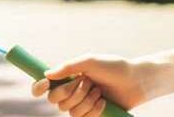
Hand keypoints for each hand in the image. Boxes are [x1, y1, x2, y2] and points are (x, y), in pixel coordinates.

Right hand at [31, 54, 146, 116]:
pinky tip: (103, 101)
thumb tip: (47, 74)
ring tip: (99, 91)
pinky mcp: (91, 115)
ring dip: (85, 100)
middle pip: (55, 100)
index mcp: (69, 76)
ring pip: (69, 111)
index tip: (44, 84)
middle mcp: (72, 91)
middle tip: (87, 82)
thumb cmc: (114, 67)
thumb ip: (68, 67)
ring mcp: (81, 104)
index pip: (45, 85)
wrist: (135, 81)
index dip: (38, 87)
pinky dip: (93, 109)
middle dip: (71, 91)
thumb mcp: (90, 62)